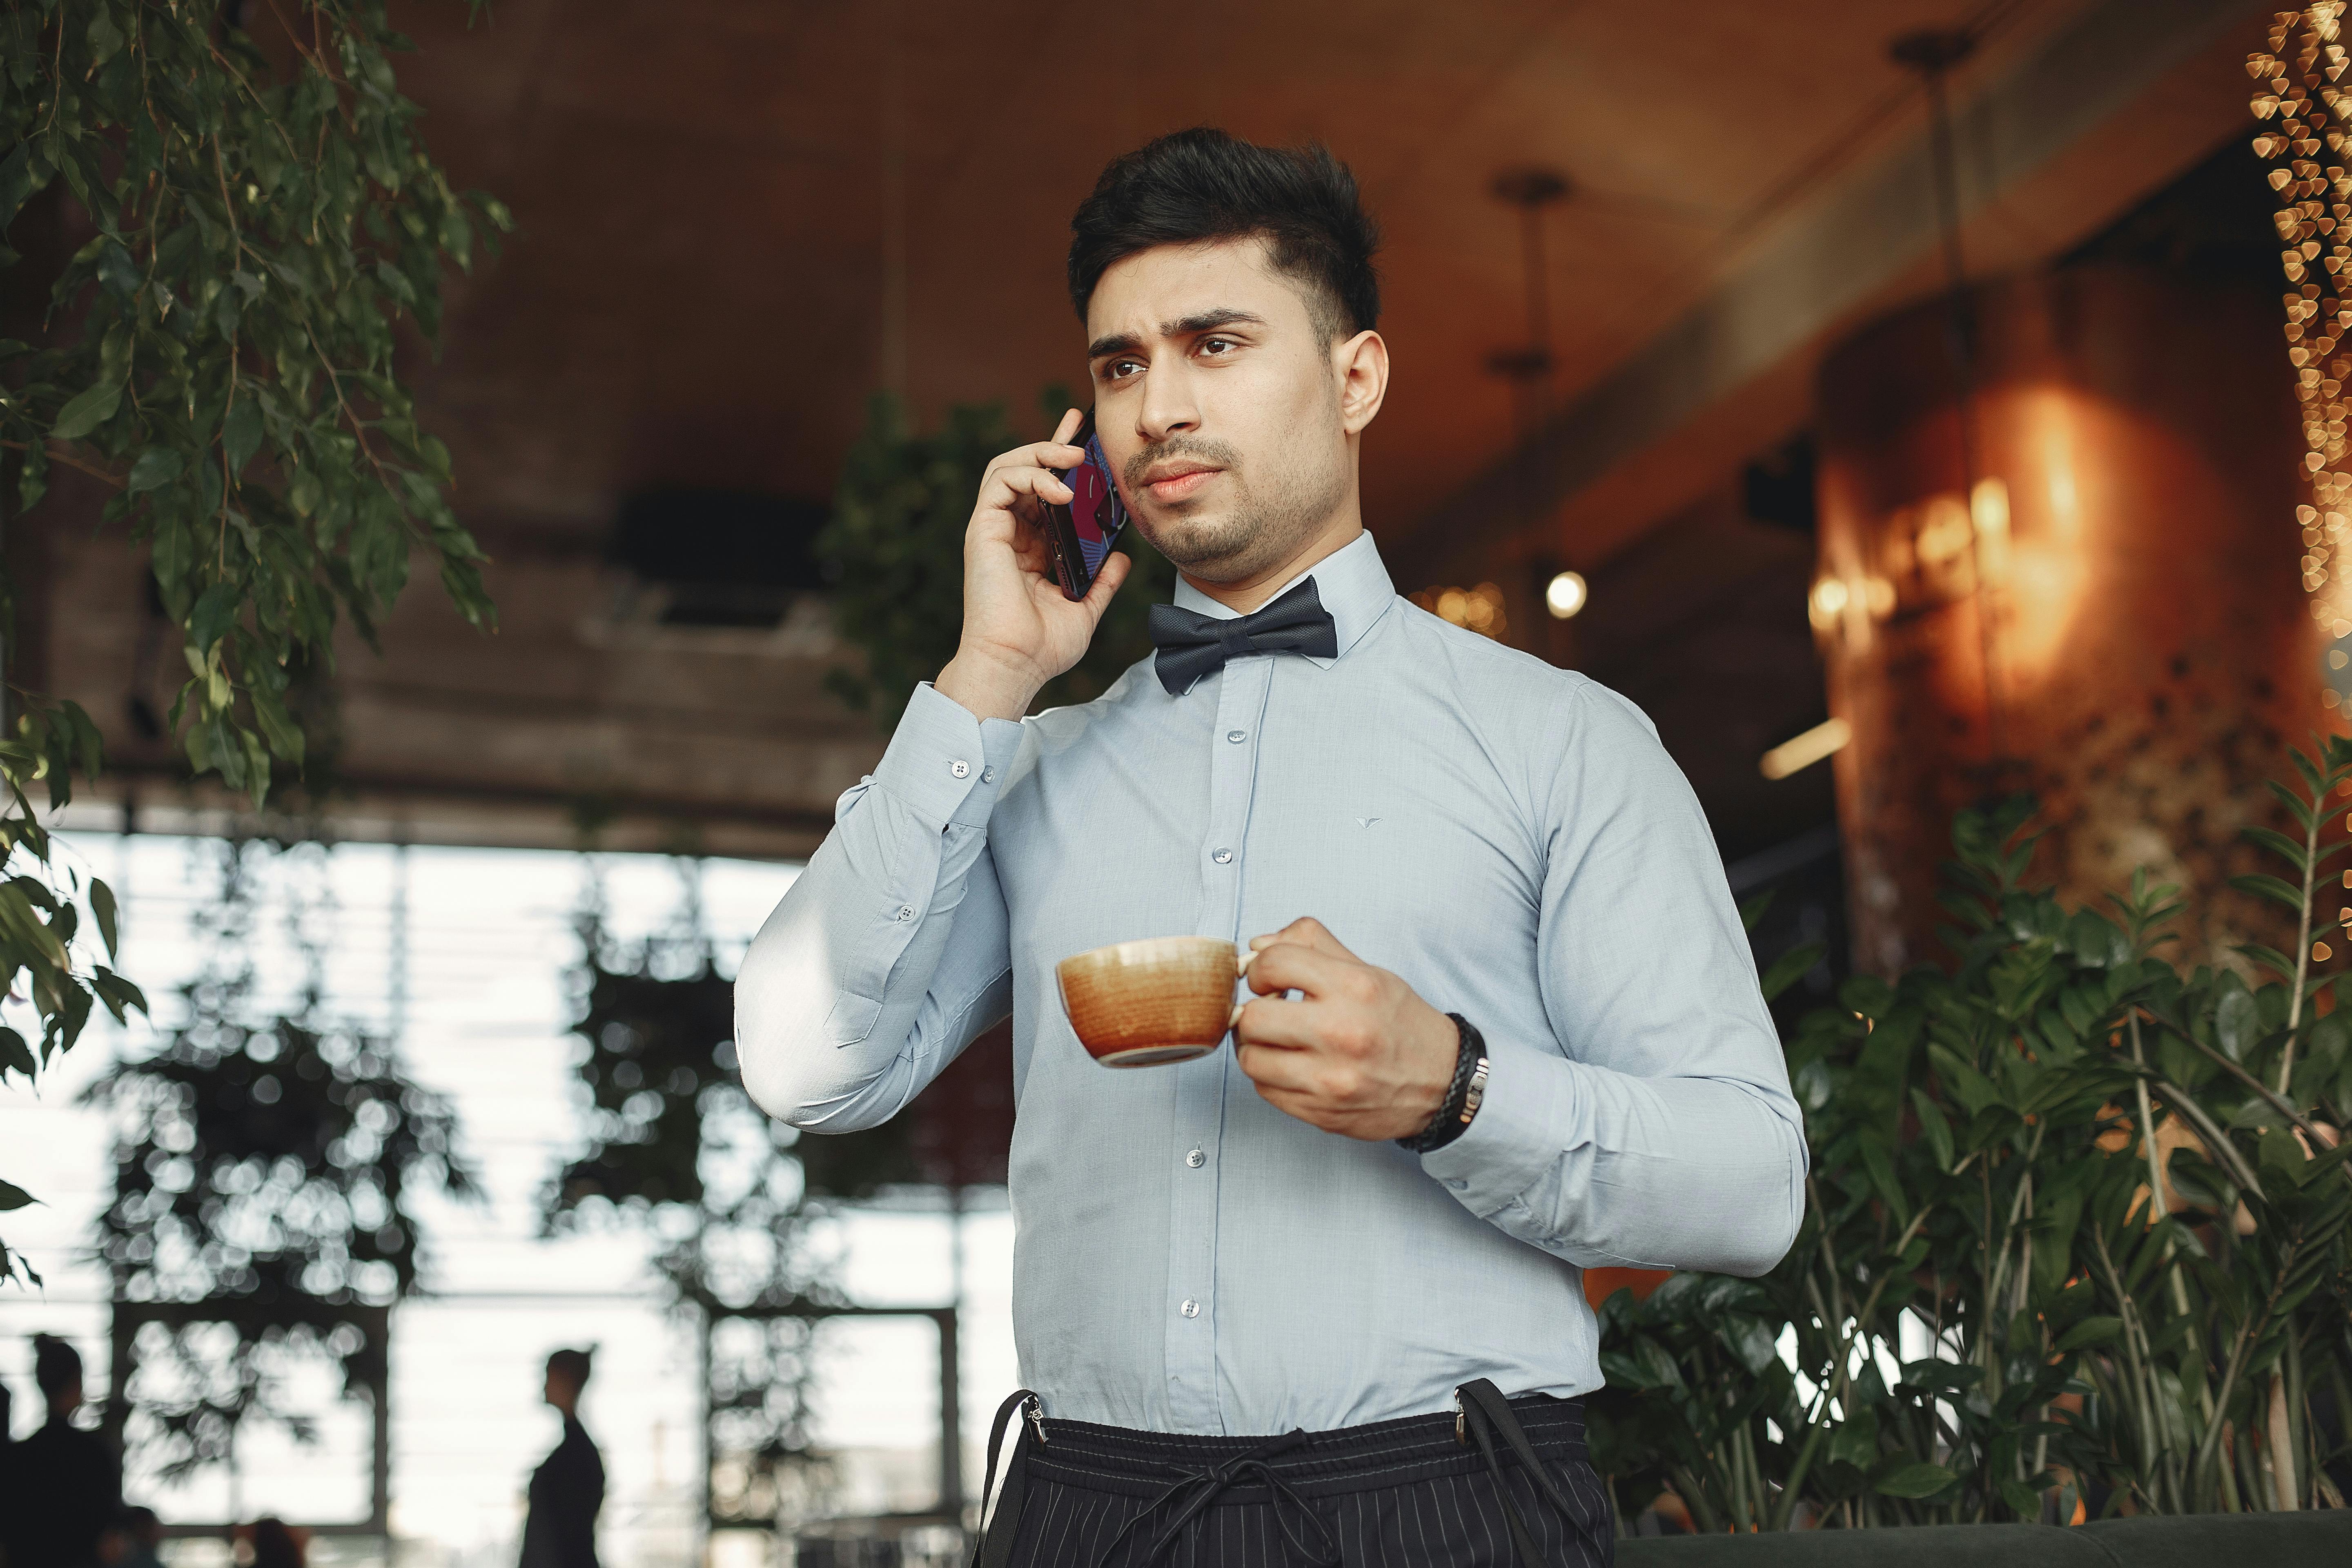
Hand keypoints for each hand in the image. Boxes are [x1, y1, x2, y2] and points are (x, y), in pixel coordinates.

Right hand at [934, 407, 1133, 721]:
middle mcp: (1010, 533)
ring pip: (1008, 466)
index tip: (1088, 442)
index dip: (1062, 462)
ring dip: (1041, 453)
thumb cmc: (1042, 646)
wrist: (1016, 665)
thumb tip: (1122, 556)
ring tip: (1073, 455)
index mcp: (1032, 547)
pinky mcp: (983, 530)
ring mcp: (994, 529)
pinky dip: (1030, 475)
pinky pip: (1000, 482)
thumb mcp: (1085, 608)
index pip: (1045, 492)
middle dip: (1052, 443)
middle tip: (1080, 427)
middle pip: (1026, 469)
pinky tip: (1060, 489)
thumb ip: (1103, 580)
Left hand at [1233, 918, 1460, 1140]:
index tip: (1269, 980)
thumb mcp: (1367, 971)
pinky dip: (1270, 1077)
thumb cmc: (1400, 1023)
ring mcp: (1330, 1079)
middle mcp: (1341, 1032)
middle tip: (1269, 1013)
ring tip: (1276, 1042)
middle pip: (1251, 1018)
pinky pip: (1265, 1091)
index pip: (1273, 963)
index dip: (1260, 969)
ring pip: (1250, 1059)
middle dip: (1252, 1012)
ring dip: (1256, 1047)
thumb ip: (1312, 945)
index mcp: (1354, 987)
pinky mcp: (1322, 1112)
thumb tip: (1256, 946)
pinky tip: (1292, 1067)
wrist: (1443, 1082)